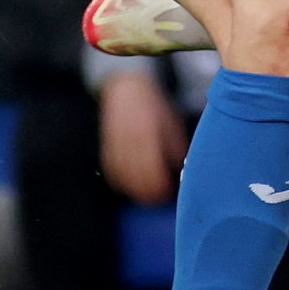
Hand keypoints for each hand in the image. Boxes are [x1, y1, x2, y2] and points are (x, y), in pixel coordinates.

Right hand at [98, 72, 187, 204]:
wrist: (127, 89)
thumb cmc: (155, 109)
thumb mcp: (171, 124)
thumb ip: (176, 147)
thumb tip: (183, 170)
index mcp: (148, 133)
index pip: (151, 167)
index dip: (158, 185)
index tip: (167, 194)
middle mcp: (129, 139)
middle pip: (135, 174)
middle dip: (146, 191)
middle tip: (158, 200)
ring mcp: (115, 142)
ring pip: (121, 174)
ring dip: (133, 189)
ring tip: (145, 198)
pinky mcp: (106, 146)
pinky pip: (110, 170)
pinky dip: (119, 181)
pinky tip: (128, 188)